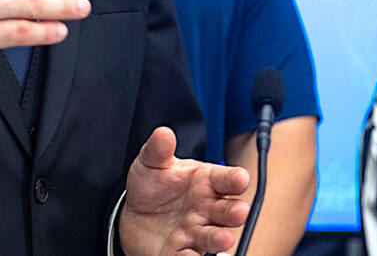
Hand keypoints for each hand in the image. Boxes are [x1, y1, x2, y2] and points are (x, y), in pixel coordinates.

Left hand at [119, 127, 250, 255]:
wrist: (134, 213)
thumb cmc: (153, 185)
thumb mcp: (152, 163)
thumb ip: (159, 149)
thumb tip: (163, 133)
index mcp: (205, 182)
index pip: (225, 179)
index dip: (235, 178)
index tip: (241, 178)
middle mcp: (207, 208)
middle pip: (227, 210)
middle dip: (236, 211)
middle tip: (240, 211)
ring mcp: (196, 231)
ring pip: (213, 236)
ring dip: (220, 238)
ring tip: (224, 238)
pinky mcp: (181, 250)